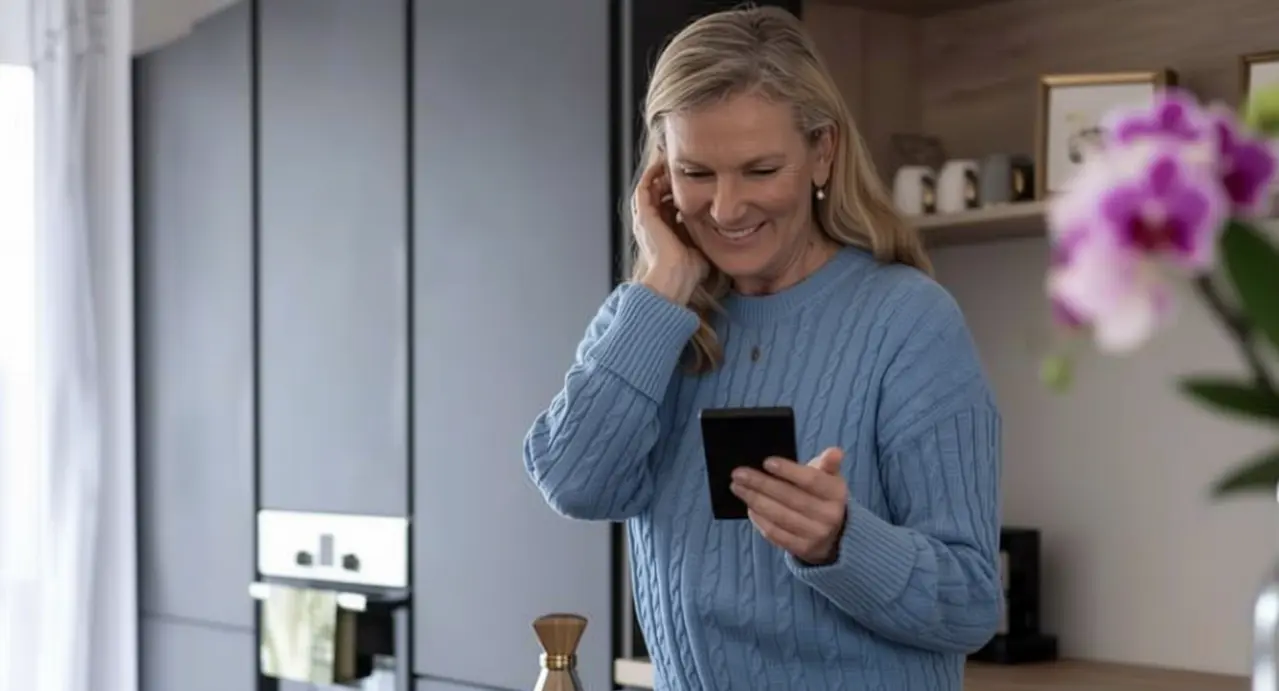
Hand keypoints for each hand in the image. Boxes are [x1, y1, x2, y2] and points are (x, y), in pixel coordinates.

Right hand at [632, 161, 707, 304]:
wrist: (676, 277)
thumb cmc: (691, 270)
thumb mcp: (703, 245)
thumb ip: (708, 235)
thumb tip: (730, 229)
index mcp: (664, 232)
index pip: (669, 204)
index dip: (682, 190)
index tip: (697, 178)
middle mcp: (651, 225)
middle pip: (659, 193)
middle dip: (671, 178)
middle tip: (685, 165)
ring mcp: (645, 219)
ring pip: (650, 187)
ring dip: (662, 173)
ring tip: (675, 160)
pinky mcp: (644, 215)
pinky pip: (644, 187)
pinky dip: (653, 173)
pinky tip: (666, 163)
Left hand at [730, 448, 847, 564]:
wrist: (835, 535)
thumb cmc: (823, 497)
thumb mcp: (829, 478)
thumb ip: (828, 464)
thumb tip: (835, 452)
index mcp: (837, 493)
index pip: (811, 480)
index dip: (789, 471)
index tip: (766, 462)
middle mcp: (829, 515)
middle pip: (791, 497)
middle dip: (762, 484)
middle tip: (739, 474)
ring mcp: (816, 534)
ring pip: (780, 516)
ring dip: (755, 500)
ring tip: (737, 488)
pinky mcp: (803, 548)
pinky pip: (776, 534)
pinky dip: (760, 520)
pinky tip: (749, 507)